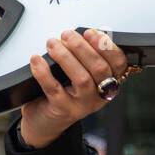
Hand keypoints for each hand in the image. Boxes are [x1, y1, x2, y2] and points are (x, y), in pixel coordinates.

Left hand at [19, 28, 130, 148]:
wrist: (45, 122)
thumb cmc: (63, 93)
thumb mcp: (78, 74)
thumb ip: (82, 57)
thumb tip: (76, 35)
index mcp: (108, 82)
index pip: (118, 63)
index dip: (107, 46)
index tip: (90, 32)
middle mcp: (99, 95)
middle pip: (100, 69)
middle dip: (82, 48)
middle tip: (66, 35)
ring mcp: (82, 105)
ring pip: (82, 79)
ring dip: (66, 57)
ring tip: (52, 44)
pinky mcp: (63, 110)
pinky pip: (54, 89)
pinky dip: (44, 72)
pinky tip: (36, 60)